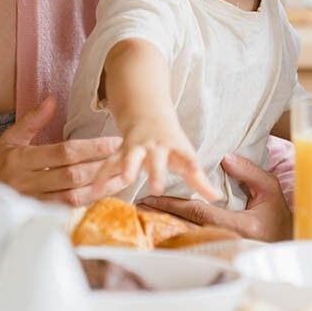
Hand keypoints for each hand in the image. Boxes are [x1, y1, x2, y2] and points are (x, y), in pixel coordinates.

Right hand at [0, 97, 125, 205]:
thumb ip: (32, 120)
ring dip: (100, 189)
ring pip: (73, 197)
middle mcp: (29, 182)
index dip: (92, 148)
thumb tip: (51, 99)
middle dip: (102, 168)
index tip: (115, 142)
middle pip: (73, 176)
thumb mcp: (8, 139)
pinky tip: (104, 195)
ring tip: (123, 178)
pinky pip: (67, 211)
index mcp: (23, 159)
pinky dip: (87, 203)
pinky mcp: (37, 215)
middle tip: (127, 159)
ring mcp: (33, 201)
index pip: (65, 153)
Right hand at [90, 111, 220, 200]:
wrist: (146, 113)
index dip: (192, 165)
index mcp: (175, 148)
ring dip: (128, 167)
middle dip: (156, 172)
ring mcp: (137, 147)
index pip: (187, 157)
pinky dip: (101, 177)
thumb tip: (216, 197)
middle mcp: (156, 146)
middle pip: (157, 158)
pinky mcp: (120, 151)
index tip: (196, 173)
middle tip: (157, 188)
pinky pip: (109, 164)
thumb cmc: (170, 142)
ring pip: (131, 156)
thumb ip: (199, 180)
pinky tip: (95, 192)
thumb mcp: (186, 156)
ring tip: (127, 180)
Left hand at [140, 154, 291, 241]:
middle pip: (186, 228)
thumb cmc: (279, 217)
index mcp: (240, 226)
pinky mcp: (219, 256)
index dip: (174, 204)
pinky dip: (175, 236)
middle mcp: (228, 242)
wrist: (287, 249)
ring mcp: (222, 252)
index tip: (153, 197)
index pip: (199, 213)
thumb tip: (225, 159)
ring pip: (186, 239)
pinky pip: (192, 245)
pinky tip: (160, 230)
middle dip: (161, 217)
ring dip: (164, 228)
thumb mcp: (270, 190)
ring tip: (143, 217)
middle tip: (138, 208)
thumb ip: (248, 172)